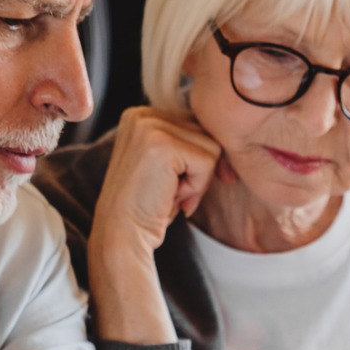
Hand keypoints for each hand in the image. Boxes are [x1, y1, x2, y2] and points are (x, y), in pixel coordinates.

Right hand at [92, 107, 223, 258]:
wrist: (122, 235)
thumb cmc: (148, 206)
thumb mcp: (166, 165)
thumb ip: (187, 142)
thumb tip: (228, 135)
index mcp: (140, 115)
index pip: (195, 126)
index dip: (195, 160)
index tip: (172, 184)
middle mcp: (142, 115)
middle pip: (205, 134)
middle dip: (197, 170)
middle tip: (169, 191)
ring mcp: (150, 127)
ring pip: (211, 147)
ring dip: (198, 179)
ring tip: (169, 193)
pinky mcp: (162, 145)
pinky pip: (208, 162)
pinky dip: (197, 187)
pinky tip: (171, 196)